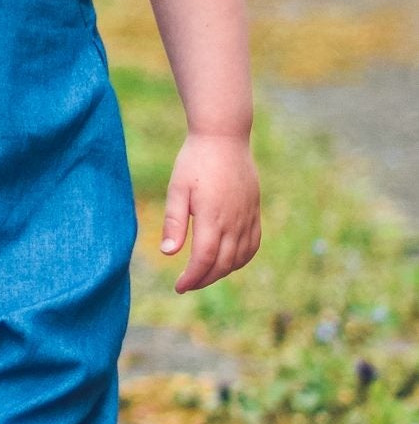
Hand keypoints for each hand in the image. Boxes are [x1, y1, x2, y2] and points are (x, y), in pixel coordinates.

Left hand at [160, 130, 260, 292]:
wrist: (224, 137)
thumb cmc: (195, 160)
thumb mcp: (177, 188)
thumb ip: (174, 222)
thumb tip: (169, 254)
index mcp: (212, 217)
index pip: (204, 259)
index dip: (192, 278)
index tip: (179, 286)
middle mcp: (234, 221)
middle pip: (223, 264)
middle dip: (204, 279)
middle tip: (187, 284)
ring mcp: (247, 217)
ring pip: (240, 258)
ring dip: (222, 272)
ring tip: (203, 275)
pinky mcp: (254, 211)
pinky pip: (253, 244)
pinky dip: (241, 259)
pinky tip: (228, 261)